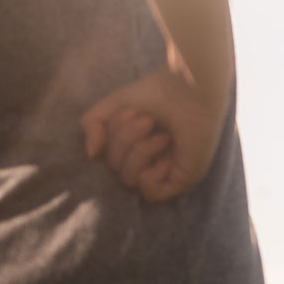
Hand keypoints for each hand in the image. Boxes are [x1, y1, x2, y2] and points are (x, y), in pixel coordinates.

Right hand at [79, 64, 222, 202]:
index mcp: (133, 144)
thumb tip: (91, 154)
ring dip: (139, 152)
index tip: (130, 111)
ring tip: (161, 133)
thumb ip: (92, 123)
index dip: (111, 137)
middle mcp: (149, 160)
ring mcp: (165, 173)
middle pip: (115, 168)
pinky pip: (150, 194)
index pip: (107, 157)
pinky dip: (151, 175)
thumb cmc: (158, 92)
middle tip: (148, 120)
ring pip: (129, 180)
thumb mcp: (114, 104)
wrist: (191, 89)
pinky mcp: (181, 181)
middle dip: (124, 140)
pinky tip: (167, 156)